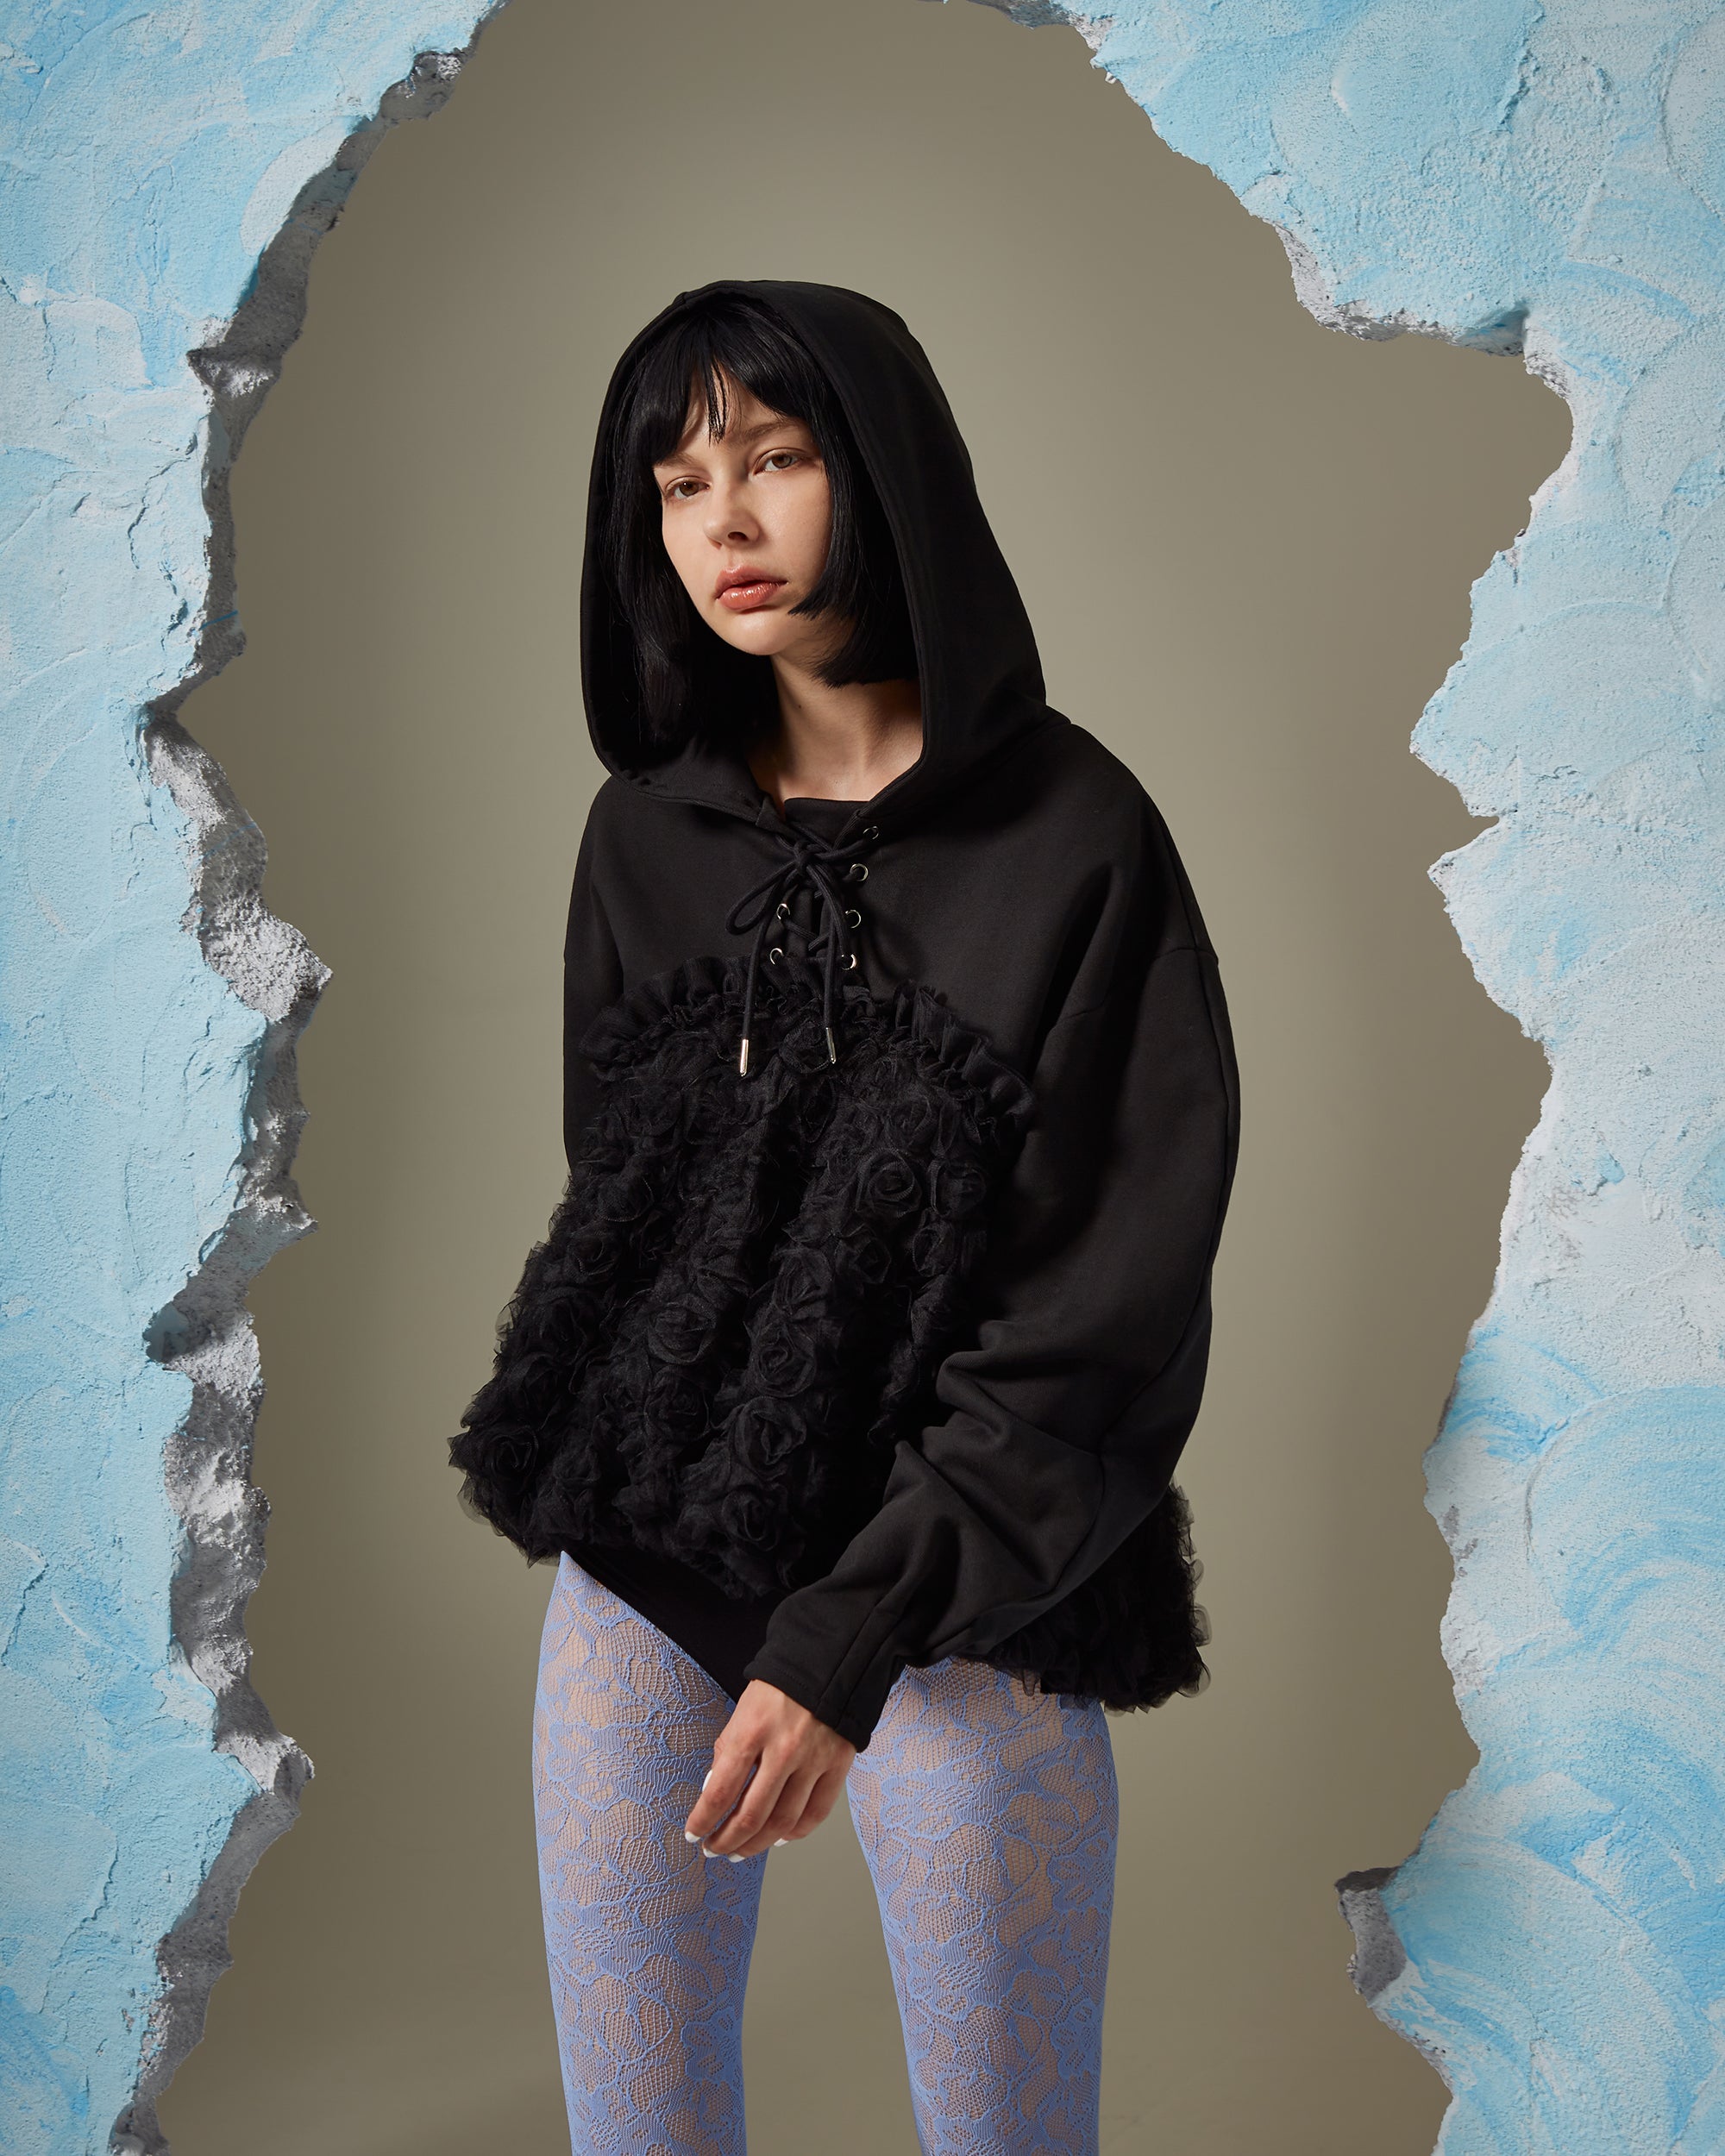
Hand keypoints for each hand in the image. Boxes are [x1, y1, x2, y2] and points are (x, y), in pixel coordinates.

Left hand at [683, 1679, 855, 1859]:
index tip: (693, 1834)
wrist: (827, 1662)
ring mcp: (813, 1759)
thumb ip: (728, 1752)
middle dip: (727, 1841)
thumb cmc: (778, 1688)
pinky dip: (796, 1833)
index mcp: (752, 1731)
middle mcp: (783, 1749)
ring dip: (758, 1845)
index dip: (703, 1820)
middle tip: (715, 1850)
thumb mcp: (742, 1712)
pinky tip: (780, 1838)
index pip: (720, 1792)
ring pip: (783, 1822)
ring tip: (742, 1851)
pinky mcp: (837, 1765)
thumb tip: (714, 1795)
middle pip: (751, 1815)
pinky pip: (815, 1813)